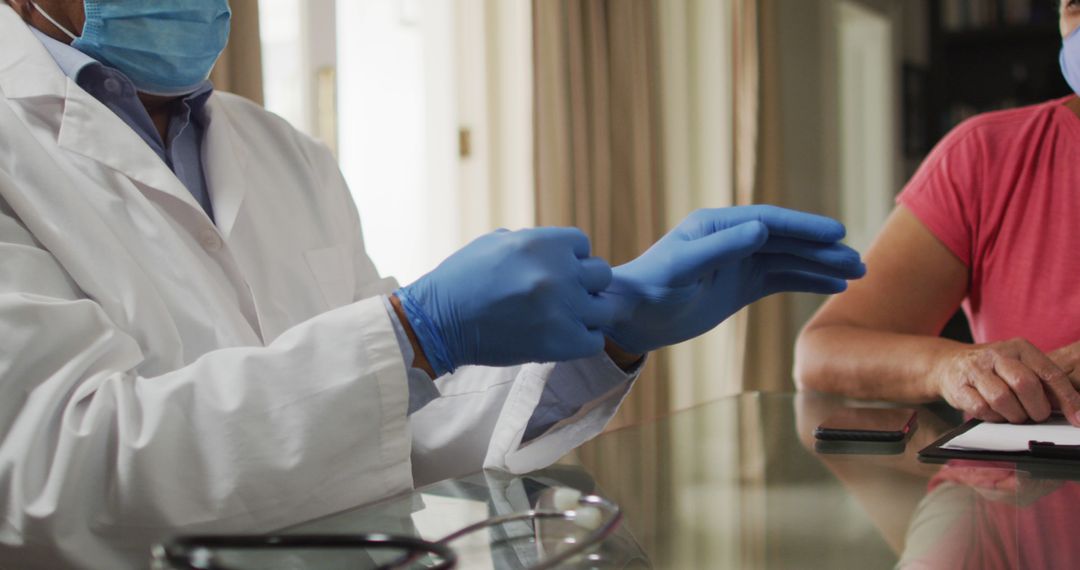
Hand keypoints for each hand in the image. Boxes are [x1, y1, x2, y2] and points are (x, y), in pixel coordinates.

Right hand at [396, 228, 615, 373]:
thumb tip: (552, 248)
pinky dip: (582, 340)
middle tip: (562, 297)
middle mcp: (558, 272)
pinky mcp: (560, 342)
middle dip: (584, 284)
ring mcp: (562, 308)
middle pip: (600, 274)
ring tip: (566, 320)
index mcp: (542, 243)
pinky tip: (561, 338)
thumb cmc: (460, 280)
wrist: (438, 322)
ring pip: (605, 308)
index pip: (583, 244)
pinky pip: (594, 340)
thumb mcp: (494, 243)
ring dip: (588, 314)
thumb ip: (530, 242)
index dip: (570, 258)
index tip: (554, 272)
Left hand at [601, 206, 865, 354]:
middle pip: (787, 240)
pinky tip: (834, 286)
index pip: (770, 221)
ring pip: (789, 260)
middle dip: (823, 249)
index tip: (837, 234)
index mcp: (717, 225)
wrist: (633, 317)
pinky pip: (781, 279)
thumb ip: (720, 249)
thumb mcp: (682, 268)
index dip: (804, 227)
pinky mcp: (741, 286)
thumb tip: (761, 229)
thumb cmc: (650, 288)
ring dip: (822, 266)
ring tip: (857, 274)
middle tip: (858, 261)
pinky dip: (808, 281)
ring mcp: (739, 262)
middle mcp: (732, 238)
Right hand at [932, 338, 1079, 425]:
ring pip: (1002, 399)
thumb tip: (1073, 408)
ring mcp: (975, 369)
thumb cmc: (992, 369)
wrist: (948, 363)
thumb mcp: (1019, 366)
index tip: (1077, 417)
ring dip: (1014, 415)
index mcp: (1019, 348)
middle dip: (1036, 408)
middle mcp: (997, 354)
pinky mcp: (958, 386)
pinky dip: (993, 417)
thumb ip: (1043, 382)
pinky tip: (995, 413)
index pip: (1049, 373)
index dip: (1066, 398)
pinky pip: (981, 409)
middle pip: (1025, 384)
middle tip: (1037, 416)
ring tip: (1014, 415)